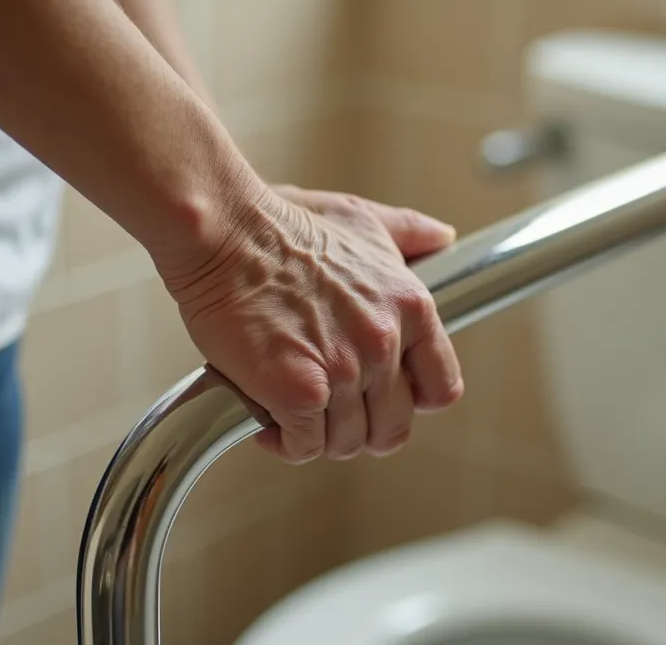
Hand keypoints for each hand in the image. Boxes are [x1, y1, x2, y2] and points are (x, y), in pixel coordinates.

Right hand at [158, 184, 463, 462]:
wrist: (223, 232)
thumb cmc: (281, 223)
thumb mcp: (361, 219)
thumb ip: (409, 233)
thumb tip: (439, 238)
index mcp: (410, 307)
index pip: (442, 388)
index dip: (411, 402)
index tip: (382, 398)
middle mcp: (384, 343)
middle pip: (392, 428)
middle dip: (360, 427)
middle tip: (327, 411)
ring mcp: (343, 371)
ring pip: (346, 442)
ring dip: (317, 434)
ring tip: (290, 410)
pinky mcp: (299, 394)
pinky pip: (304, 447)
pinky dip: (284, 442)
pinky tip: (267, 419)